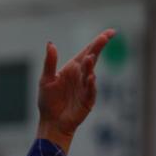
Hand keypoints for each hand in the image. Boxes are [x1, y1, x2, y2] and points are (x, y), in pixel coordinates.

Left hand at [36, 29, 115, 152]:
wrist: (51, 122)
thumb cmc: (48, 101)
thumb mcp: (46, 80)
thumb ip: (50, 62)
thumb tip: (50, 44)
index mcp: (73, 68)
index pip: (87, 51)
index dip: (98, 42)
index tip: (109, 33)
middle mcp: (81, 75)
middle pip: (92, 58)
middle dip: (99, 47)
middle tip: (106, 37)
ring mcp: (86, 87)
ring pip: (90, 73)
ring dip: (90, 66)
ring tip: (90, 57)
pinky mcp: (87, 101)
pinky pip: (90, 91)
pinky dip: (90, 84)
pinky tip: (90, 77)